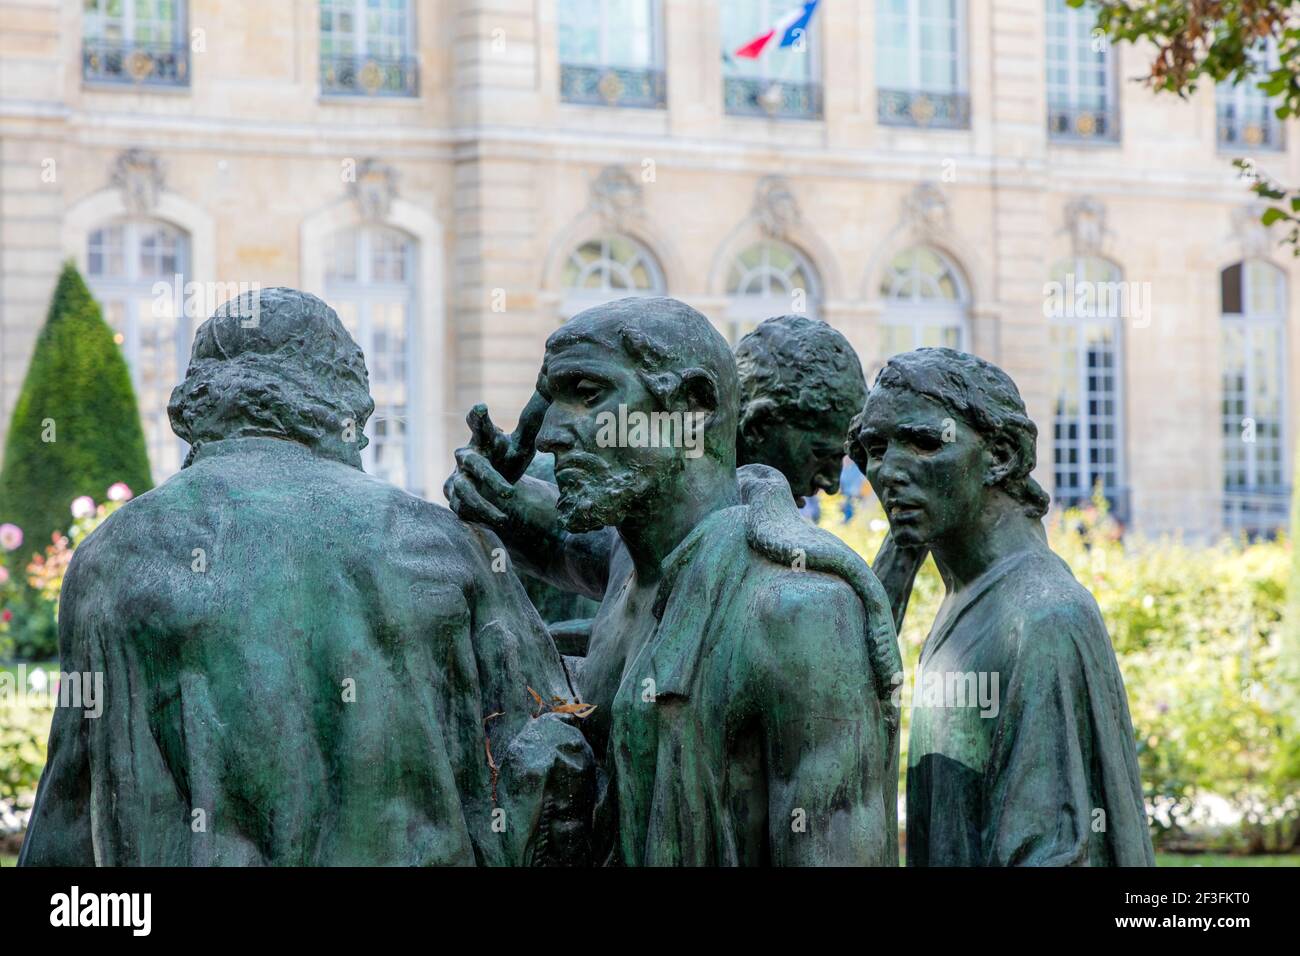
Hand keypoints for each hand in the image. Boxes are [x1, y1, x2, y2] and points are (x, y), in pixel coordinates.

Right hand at [443, 392, 545, 524]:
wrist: (496, 484)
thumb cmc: (509, 458)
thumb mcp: (522, 443)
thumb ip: (532, 423)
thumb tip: (550, 388)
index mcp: (483, 438)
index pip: (478, 423)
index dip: (478, 416)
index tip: (482, 408)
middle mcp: (466, 455)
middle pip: (473, 463)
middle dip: (490, 478)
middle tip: (510, 493)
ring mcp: (457, 476)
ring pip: (464, 490)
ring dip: (484, 504)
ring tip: (504, 517)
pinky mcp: (454, 496)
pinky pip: (462, 508)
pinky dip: (479, 516)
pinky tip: (496, 521)